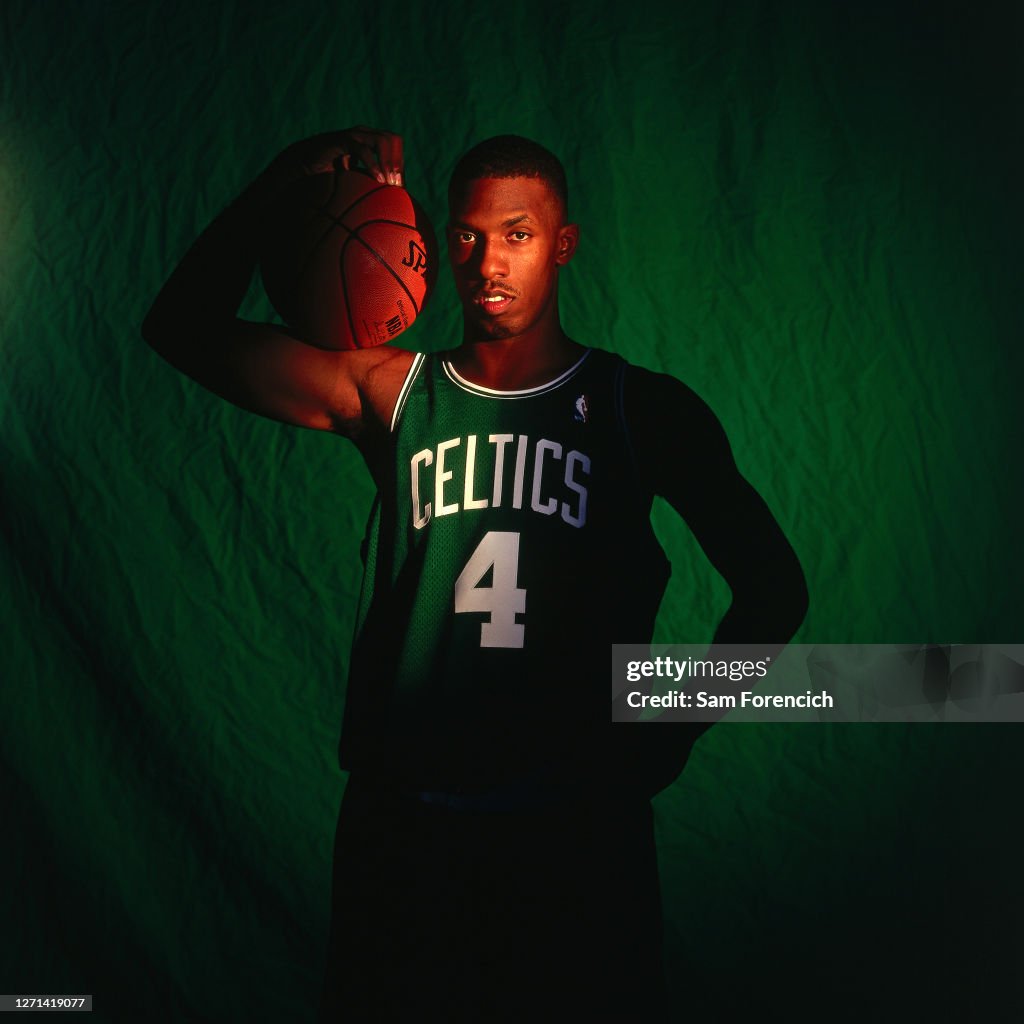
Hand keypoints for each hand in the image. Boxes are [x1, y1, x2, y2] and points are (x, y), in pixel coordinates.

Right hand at [256, 126, 404, 195]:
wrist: (301, 166)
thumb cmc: (326, 179)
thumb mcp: (352, 185)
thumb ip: (367, 190)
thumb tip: (386, 214)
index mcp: (369, 143)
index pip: (395, 147)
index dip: (400, 165)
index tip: (401, 190)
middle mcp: (364, 135)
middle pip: (393, 139)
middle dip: (398, 162)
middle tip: (397, 186)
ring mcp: (355, 135)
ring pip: (383, 140)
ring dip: (390, 162)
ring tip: (389, 183)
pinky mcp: (342, 139)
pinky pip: (362, 148)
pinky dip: (372, 163)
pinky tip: (377, 180)